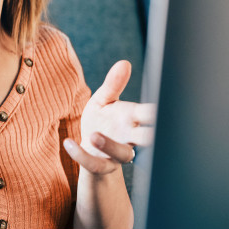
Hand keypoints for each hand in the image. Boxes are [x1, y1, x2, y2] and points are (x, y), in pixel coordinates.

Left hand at [64, 60, 154, 174]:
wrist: (90, 147)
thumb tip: (124, 62)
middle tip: (150, 133)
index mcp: (133, 118)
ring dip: (109, 145)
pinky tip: (68, 144)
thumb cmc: (103, 119)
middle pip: (147, 139)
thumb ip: (113, 84)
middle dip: (150, 137)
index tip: (160, 110)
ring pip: (122, 153)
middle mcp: (130, 137)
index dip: (156, 113)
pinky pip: (94, 164)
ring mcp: (117, 154)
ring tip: (94, 136)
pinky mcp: (102, 166)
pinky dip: (81, 155)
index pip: (150, 115)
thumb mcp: (104, 99)